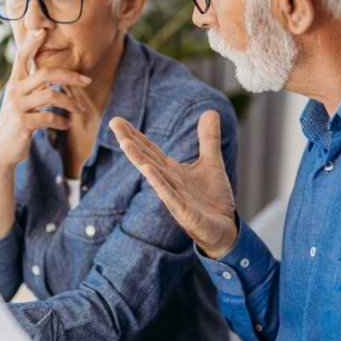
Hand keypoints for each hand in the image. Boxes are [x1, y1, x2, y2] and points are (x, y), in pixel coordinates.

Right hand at [0, 28, 91, 170]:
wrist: (2, 150)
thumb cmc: (17, 122)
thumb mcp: (21, 100)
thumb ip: (31, 86)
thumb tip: (52, 74)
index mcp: (15, 82)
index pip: (21, 57)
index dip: (31, 43)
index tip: (42, 31)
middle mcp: (14, 91)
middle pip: (46, 73)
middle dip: (70, 76)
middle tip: (87, 81)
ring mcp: (17, 107)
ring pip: (51, 95)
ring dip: (69, 102)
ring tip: (79, 109)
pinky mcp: (23, 123)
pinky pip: (49, 118)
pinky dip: (62, 121)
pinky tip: (66, 125)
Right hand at [110, 110, 237, 258]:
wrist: (226, 230)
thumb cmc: (214, 200)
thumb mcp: (213, 163)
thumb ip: (208, 139)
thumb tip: (210, 111)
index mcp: (172, 171)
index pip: (150, 150)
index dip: (135, 134)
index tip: (118, 120)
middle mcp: (169, 182)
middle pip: (145, 158)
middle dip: (130, 141)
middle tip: (113, 123)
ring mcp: (174, 197)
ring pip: (153, 176)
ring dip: (139, 159)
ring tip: (125, 142)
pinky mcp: (184, 213)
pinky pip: (169, 196)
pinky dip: (159, 183)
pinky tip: (148, 170)